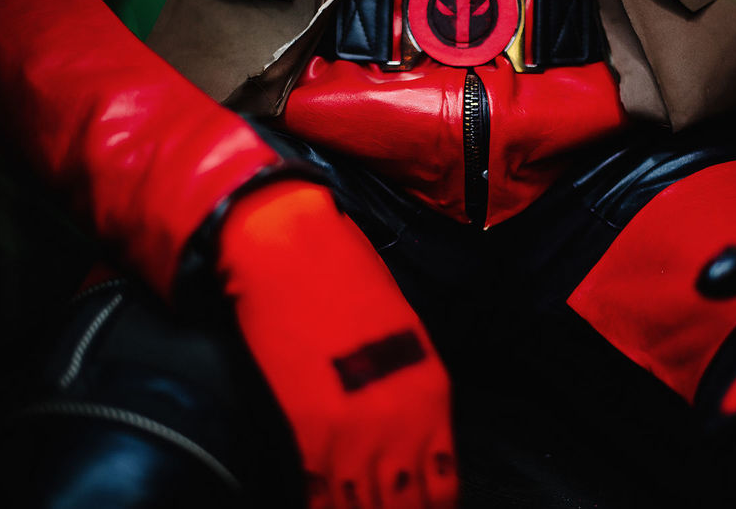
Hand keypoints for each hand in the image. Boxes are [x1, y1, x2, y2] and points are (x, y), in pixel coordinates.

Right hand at [219, 180, 456, 507]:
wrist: (292, 252)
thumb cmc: (346, 278)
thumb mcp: (402, 331)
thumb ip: (409, 387)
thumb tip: (405, 428)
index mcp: (430, 394)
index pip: (444, 482)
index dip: (433, 507)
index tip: (419, 508)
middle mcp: (400, 422)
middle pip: (408, 505)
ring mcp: (353, 433)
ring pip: (366, 507)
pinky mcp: (306, 433)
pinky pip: (321, 497)